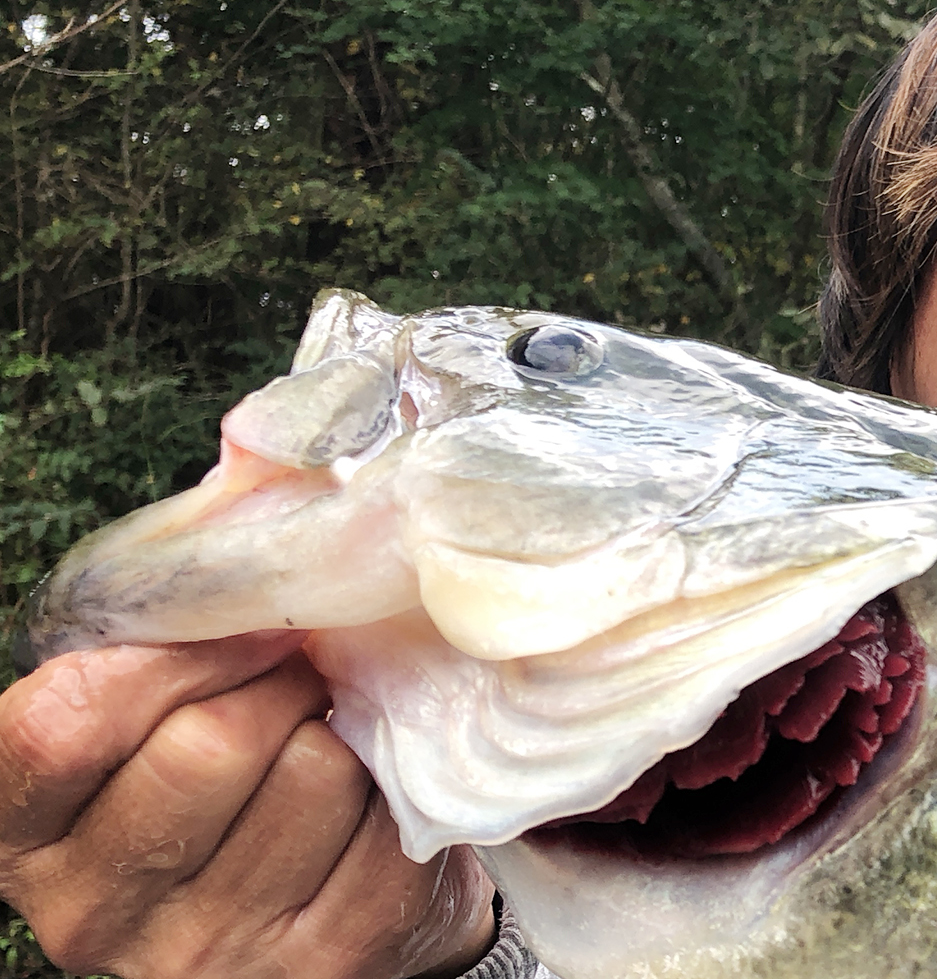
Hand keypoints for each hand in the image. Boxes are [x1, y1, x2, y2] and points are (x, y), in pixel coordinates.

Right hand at [0, 632, 495, 978]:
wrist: (317, 907)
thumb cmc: (231, 777)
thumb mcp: (159, 712)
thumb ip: (168, 635)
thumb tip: (256, 504)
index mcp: (29, 834)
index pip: (61, 726)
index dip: (168, 652)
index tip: (241, 620)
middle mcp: (96, 911)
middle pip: (209, 745)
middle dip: (280, 683)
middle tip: (304, 679)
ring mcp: (209, 954)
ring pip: (314, 775)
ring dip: (345, 732)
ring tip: (336, 741)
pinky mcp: (321, 968)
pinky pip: (387, 827)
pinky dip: (398, 789)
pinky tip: (376, 799)